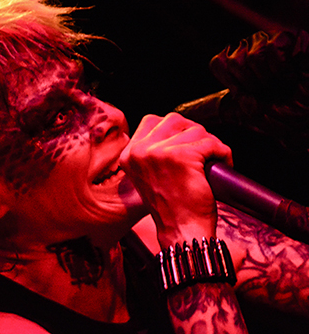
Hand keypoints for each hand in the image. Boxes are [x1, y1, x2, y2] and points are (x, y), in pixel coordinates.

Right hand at [119, 113, 231, 247]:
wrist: (181, 231)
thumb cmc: (172, 208)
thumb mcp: (149, 175)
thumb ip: (152, 153)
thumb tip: (174, 130)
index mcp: (129, 155)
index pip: (151, 121)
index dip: (174, 129)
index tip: (186, 145)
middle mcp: (140, 152)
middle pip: (174, 120)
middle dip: (193, 133)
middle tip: (202, 153)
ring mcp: (159, 153)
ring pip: (195, 130)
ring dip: (210, 144)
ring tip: (212, 163)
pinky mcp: (182, 157)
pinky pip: (211, 143)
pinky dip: (223, 153)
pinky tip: (222, 166)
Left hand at [210, 30, 308, 150]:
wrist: (308, 116)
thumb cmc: (279, 112)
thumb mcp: (239, 111)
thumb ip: (209, 108)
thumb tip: (178, 110)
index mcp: (236, 61)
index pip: (219, 63)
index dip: (235, 84)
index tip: (250, 94)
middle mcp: (251, 47)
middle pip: (233, 60)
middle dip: (252, 84)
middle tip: (269, 90)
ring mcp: (271, 40)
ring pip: (252, 56)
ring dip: (268, 78)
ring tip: (282, 83)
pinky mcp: (292, 38)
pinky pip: (274, 47)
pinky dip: (283, 66)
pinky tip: (292, 72)